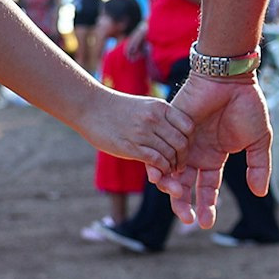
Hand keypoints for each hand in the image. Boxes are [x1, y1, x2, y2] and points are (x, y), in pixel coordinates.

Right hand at [74, 89, 195, 182]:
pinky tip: (157, 172)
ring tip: (168, 171)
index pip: (188, 127)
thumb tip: (175, 134)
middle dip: (183, 158)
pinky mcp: (131, 147)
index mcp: (160, 107)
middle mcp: (154, 119)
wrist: (89, 107)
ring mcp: (143, 133)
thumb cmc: (116, 109)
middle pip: (182, 143)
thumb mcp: (144, 106)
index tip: (183, 149)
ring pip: (170, 155)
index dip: (189, 142)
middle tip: (179, 166)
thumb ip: (160, 118)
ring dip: (171, 167)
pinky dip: (161, 169)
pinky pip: (157, 161)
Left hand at [155, 76, 268, 223]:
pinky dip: (157, 166)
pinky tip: (159, 179)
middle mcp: (196, 153)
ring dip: (172, 189)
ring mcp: (181, 141)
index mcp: (215, 157)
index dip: (207, 205)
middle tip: (187, 220)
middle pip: (186, 185)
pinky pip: (159, 151)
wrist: (231, 77)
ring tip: (177, 201)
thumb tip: (260, 193)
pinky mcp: (169, 129)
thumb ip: (259, 166)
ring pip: (171, 172)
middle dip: (185, 204)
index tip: (206, 223)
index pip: (208, 188)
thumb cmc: (247, 104)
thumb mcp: (259, 140)